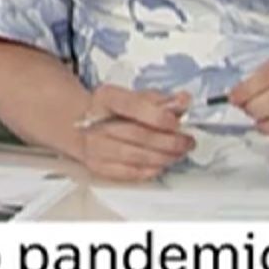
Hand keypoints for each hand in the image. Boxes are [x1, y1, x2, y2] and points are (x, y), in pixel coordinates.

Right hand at [73, 84, 194, 182]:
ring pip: (133, 155)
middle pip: (135, 133)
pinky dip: (148, 170)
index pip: (130, 105)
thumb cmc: (113, 111)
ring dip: (162, 157)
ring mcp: (93, 145)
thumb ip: (161, 99)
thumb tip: (183, 100)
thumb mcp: (134, 96)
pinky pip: (126, 172)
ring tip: (178, 154)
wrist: (81, 125)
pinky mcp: (96, 165)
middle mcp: (95, 121)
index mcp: (105, 98)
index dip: (156, 115)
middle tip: (186, 142)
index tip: (176, 123)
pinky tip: (161, 165)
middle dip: (167, 140)